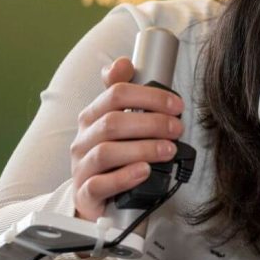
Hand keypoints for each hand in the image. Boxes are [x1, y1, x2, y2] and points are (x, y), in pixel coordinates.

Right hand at [69, 57, 182, 218]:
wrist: (94, 197)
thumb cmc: (113, 156)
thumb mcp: (117, 123)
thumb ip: (121, 94)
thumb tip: (123, 62)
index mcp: (92, 116)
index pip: (116, 93)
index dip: (149, 96)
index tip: (177, 105)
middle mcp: (83, 138)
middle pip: (113, 122)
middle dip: (151, 123)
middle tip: (178, 129)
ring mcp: (81, 166)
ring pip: (106, 152)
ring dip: (142, 149)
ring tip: (169, 150)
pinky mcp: (84, 193)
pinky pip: (99, 184)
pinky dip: (124, 177)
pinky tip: (145, 171)